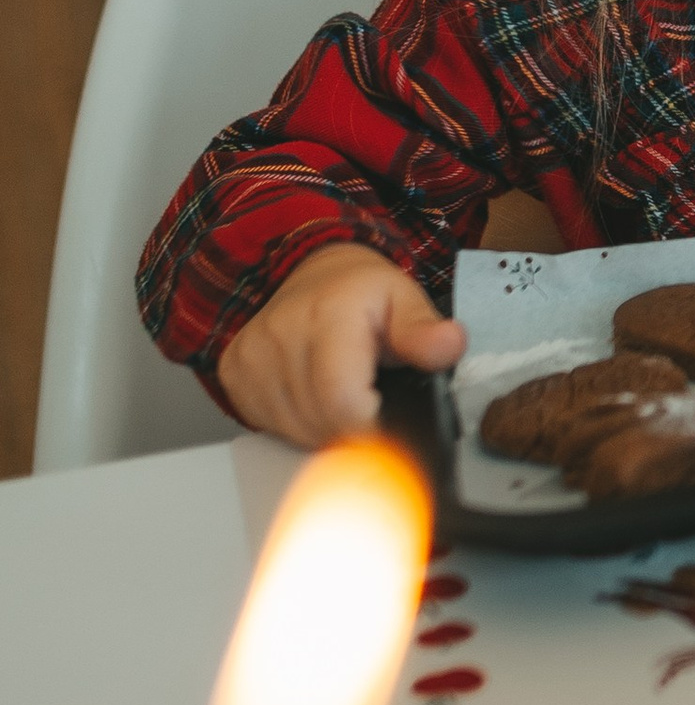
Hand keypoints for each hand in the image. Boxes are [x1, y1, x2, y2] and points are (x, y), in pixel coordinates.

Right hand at [217, 244, 464, 449]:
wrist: (309, 273)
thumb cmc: (359, 291)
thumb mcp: (404, 299)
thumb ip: (425, 330)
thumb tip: (450, 345)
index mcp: (328, 315)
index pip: (341, 402)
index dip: (371, 427)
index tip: (387, 422)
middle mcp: (280, 335)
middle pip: (320, 424)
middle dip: (354, 430)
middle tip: (371, 403)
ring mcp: (251, 358)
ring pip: (295, 431)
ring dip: (326, 429)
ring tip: (344, 395)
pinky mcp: (234, 375)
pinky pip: (270, 425)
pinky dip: (298, 424)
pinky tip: (314, 397)